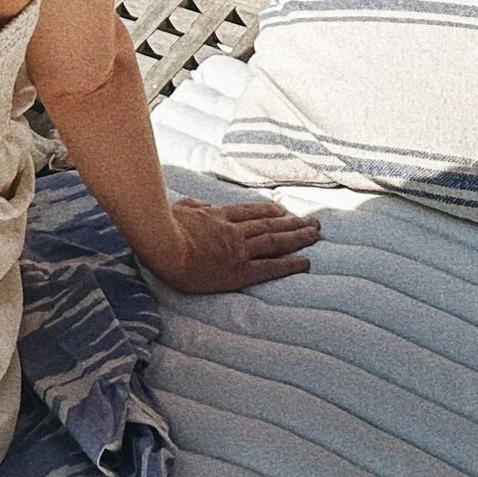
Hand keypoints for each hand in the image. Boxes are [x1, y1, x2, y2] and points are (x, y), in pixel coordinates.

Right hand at [148, 195, 319, 294]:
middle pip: (269, 225)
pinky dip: (289, 264)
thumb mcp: (177, 209)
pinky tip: (304, 262)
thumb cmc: (162, 228)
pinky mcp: (238, 271)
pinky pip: (269, 268)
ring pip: (275, 241)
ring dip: (298, 237)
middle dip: (293, 223)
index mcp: (218, 216)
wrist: (163, 246)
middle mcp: (234, 231)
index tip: (284, 211)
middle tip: (313, 221)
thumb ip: (192, 206)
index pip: (250, 212)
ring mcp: (238, 251)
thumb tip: (203, 205)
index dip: (270, 211)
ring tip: (315, 234)